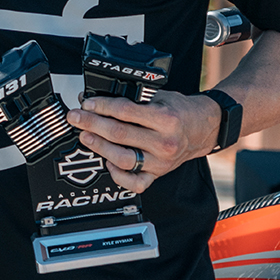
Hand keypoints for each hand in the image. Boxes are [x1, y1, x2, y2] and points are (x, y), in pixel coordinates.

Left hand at [68, 93, 220, 191]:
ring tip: (86, 136)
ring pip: (122, 158)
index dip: (101, 106)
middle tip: (75, 118)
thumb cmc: (179, 111)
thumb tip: (97, 100)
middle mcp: (164, 142)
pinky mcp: (158, 174)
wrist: (204, 128)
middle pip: (119, 134)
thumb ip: (133, 99)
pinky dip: (118, 175)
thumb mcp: (159, 96)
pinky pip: (135, 183)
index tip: (86, 103)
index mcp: (166, 119)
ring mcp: (161, 162)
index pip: (124, 112)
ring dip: (99, 147)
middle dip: (91, 124)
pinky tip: (107, 162)